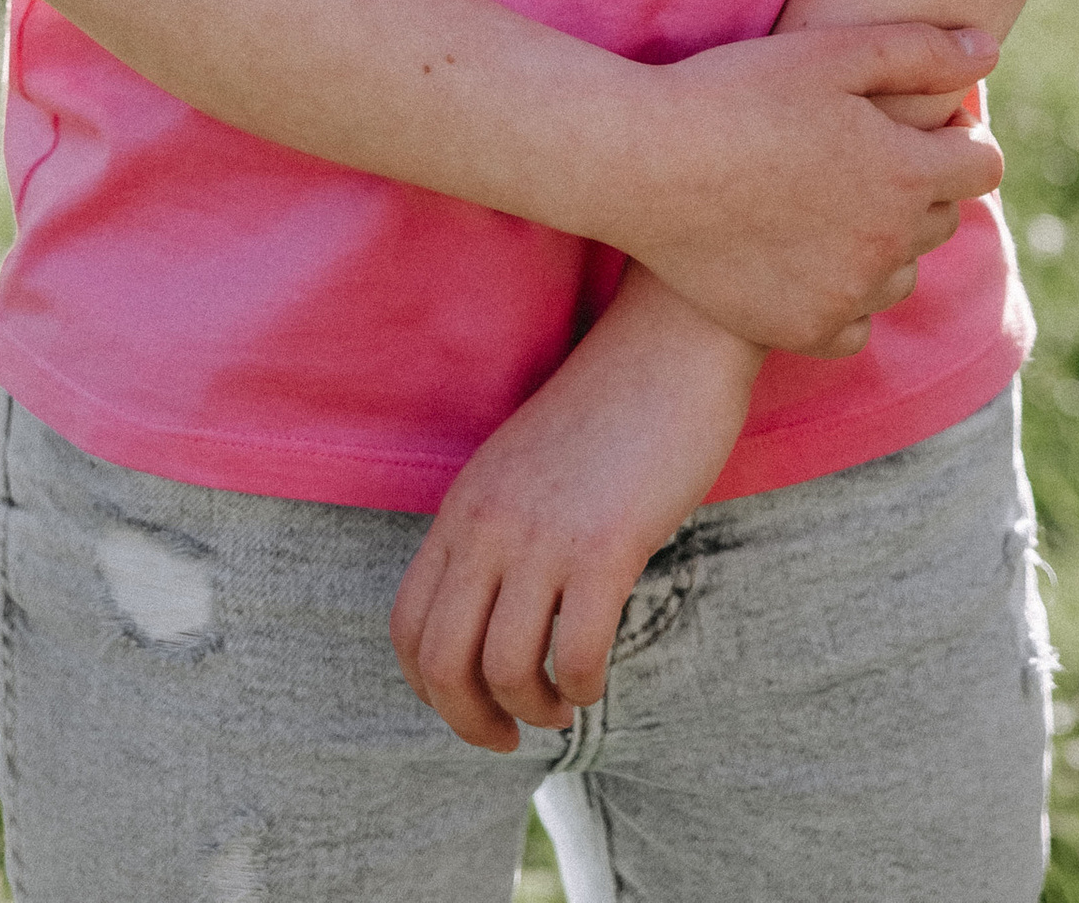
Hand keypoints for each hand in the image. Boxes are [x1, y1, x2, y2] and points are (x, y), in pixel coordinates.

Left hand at [391, 272, 761, 753]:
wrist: (671, 343)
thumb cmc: (610, 411)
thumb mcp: (524, 469)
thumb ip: (501, 532)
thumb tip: (497, 618)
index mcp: (464, 507)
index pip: (407, 624)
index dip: (429, 689)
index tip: (471, 708)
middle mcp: (488, 524)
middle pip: (442, 661)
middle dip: (470, 721)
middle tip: (509, 736)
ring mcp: (543, 535)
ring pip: (504, 669)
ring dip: (532, 710)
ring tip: (562, 704)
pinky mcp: (605, 545)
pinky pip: (576, 653)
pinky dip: (583, 687)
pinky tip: (597, 678)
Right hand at [608, 19, 1000, 357]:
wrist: (644, 165)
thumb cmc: (737, 93)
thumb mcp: (831, 52)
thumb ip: (922, 51)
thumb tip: (989, 50)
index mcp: (905, 173)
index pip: (982, 165)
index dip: (957, 136)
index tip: (918, 121)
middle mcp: (888, 245)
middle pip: (941, 218)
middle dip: (918, 183)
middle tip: (857, 151)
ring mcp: (846, 294)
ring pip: (901, 273)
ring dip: (884, 241)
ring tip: (826, 200)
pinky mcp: (801, 330)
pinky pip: (854, 326)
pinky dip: (844, 296)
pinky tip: (806, 257)